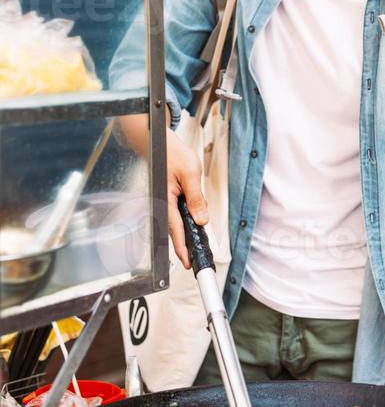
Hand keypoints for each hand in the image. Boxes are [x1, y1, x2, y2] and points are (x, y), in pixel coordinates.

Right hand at [165, 127, 207, 268]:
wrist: (161, 143)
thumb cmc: (173, 155)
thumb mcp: (190, 174)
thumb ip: (196, 198)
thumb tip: (202, 219)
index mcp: (167, 200)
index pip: (176, 230)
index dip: (183, 248)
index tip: (188, 263)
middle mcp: (164, 204)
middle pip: (175, 231)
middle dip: (184, 246)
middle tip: (194, 260)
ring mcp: (166, 202)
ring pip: (176, 224)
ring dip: (185, 234)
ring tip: (195, 245)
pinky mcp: (169, 199)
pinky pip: (177, 215)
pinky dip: (184, 222)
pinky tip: (193, 222)